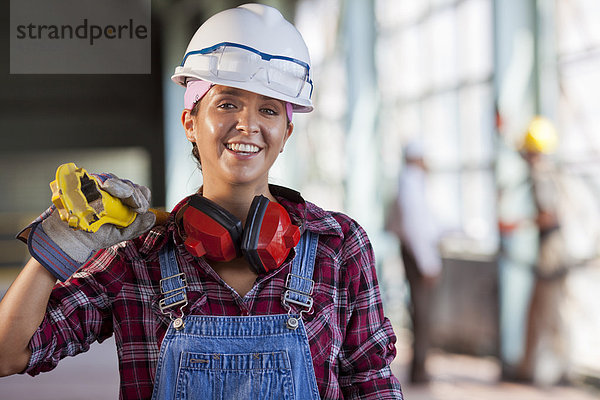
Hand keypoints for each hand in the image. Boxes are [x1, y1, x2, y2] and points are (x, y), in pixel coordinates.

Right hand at [23, 174, 155, 280]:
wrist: (69, 236)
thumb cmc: (94, 234)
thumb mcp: (119, 235)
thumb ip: (136, 227)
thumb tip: (152, 217)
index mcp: (125, 203)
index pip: (141, 194)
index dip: (142, 200)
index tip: (139, 209)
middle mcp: (115, 192)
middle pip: (132, 186)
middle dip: (134, 196)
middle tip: (132, 206)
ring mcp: (102, 185)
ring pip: (119, 181)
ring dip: (121, 189)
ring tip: (114, 198)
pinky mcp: (89, 181)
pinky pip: (102, 179)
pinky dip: (106, 184)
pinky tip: (105, 188)